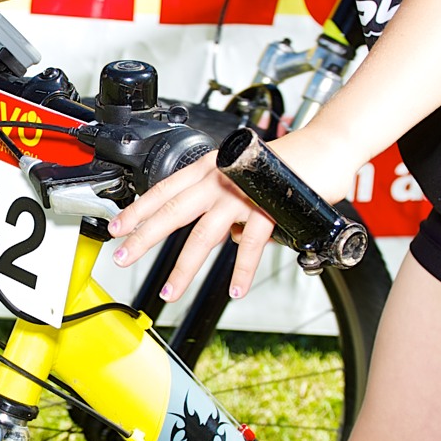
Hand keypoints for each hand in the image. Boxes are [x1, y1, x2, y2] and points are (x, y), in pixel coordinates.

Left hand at [106, 126, 355, 302]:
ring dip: (184, 267)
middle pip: (172, 211)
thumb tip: (227, 236)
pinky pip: (251, 245)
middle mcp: (219, 178)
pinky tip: (235, 288)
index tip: (116, 229)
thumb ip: (229, 205)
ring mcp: (242, 194)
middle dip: (143, 237)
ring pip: (204, 235)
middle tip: (123, 258)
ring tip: (171, 291)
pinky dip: (242, 270)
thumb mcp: (243, 177)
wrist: (325, 149)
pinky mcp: (268, 208)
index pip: (164, 190)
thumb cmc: (286, 164)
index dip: (137, 210)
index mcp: (209, 167)